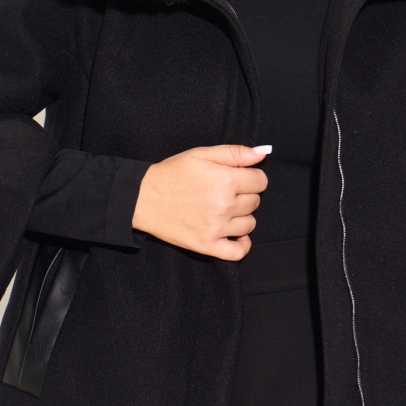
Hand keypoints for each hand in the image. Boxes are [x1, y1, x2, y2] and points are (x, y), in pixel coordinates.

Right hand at [132, 144, 269, 259]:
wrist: (143, 198)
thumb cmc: (172, 174)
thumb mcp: (201, 154)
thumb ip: (234, 153)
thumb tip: (262, 154)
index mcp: (226, 181)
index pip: (260, 181)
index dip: (252, 177)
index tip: (239, 178)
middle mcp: (224, 206)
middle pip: (255, 202)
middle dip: (245, 195)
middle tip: (225, 192)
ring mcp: (216, 228)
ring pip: (250, 224)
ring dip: (242, 216)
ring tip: (224, 210)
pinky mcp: (207, 245)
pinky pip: (238, 252)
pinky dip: (243, 244)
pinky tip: (236, 235)